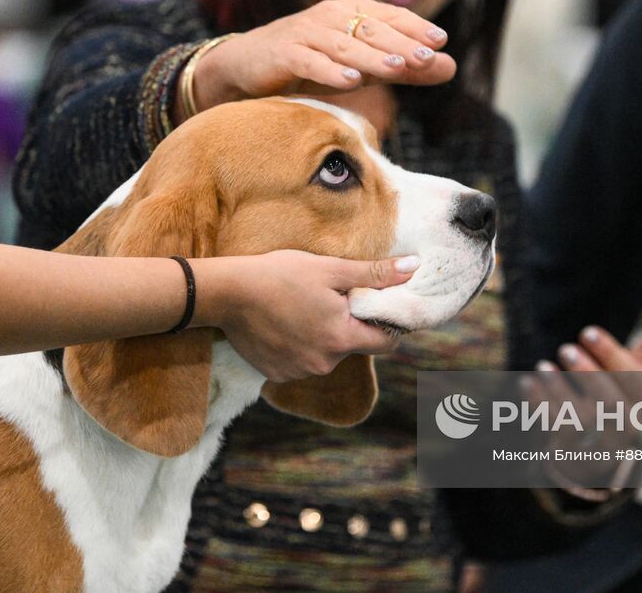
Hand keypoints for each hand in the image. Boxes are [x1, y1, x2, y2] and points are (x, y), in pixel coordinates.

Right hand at [189, 0, 455, 112]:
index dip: (416, 27)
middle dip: (401, 43)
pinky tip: (351, 80)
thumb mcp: (363, 66)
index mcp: (353, 12)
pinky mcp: (284, 53)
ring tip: (397, 68)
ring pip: (345, 45)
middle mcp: (331, 16)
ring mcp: (306, 32)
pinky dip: (330, 70)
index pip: (390, 18)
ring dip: (372, 56)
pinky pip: (310, 61)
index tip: (441, 42)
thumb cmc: (313, 63)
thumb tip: (452, 68)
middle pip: (372, 29)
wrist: (248, 66)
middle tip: (427, 58)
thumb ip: (405, 68)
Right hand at [198, 249, 413, 381]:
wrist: (227, 293)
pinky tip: (285, 323)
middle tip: (333, 297)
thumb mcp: (331, 269)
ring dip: (323, 336)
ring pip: (327, 354)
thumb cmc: (280, 275)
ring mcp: (299, 372)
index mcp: (342, 338)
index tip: (380, 307)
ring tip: (303, 308)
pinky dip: (300, 345)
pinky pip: (301, 362)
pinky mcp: (277, 374)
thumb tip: (414, 268)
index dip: (389, 324)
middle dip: (349, 325)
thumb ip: (374, 274)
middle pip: (353, 346)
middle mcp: (324, 363)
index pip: (386, 343)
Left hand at [524, 301, 641, 489]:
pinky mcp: (575, 448)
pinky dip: (541, 405)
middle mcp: (628, 425)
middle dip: (586, 373)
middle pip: (610, 402)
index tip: (588, 332)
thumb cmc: (625, 392)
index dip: (610, 354)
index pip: (633, 380)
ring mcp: (601, 441)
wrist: (603, 443)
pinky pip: (557, 428)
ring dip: (560, 390)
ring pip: (582, 417)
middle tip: (566, 348)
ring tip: (543, 366)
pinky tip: (528, 382)